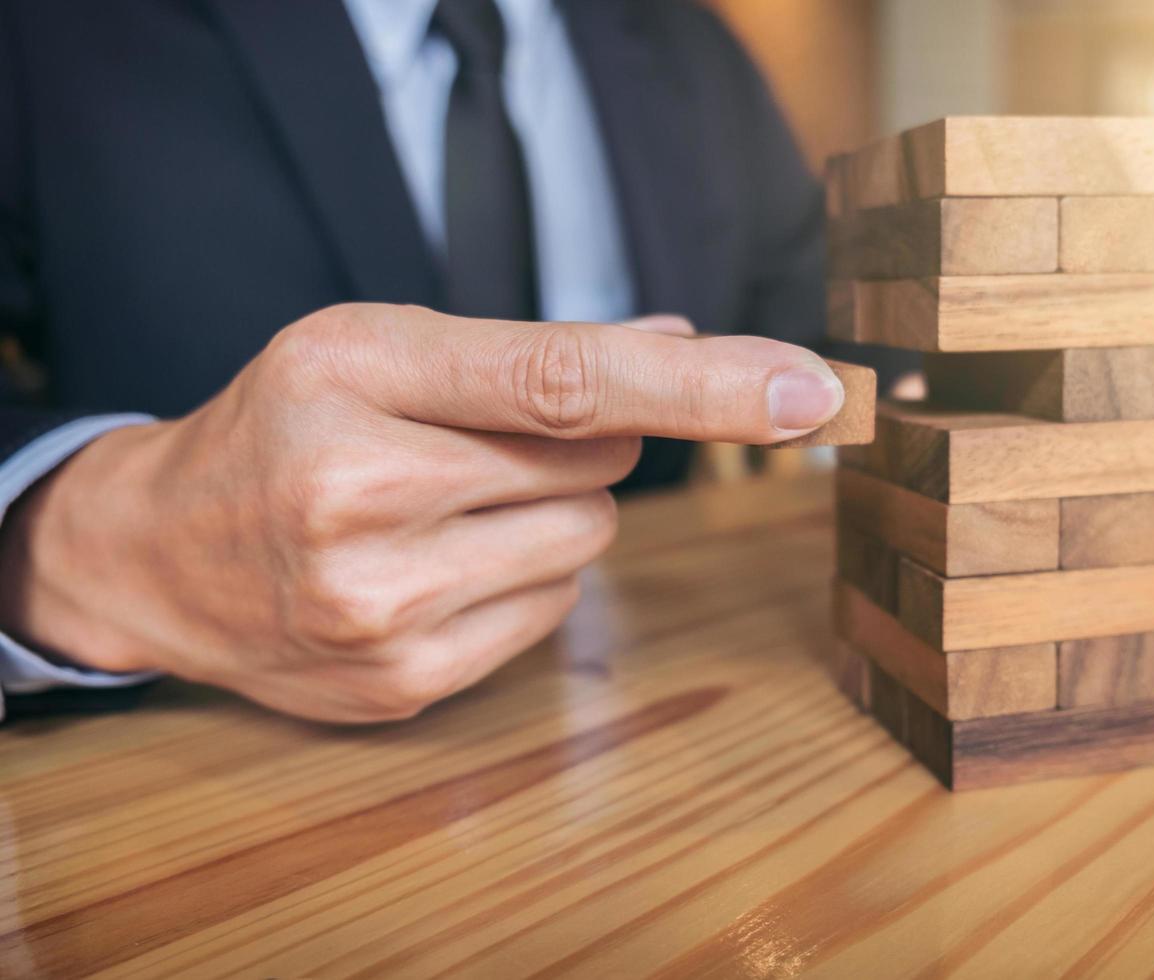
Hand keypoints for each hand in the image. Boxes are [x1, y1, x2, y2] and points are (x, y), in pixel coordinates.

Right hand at [0, 305, 843, 720]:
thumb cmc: (283, 424)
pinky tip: (440, 564)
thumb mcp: (373, 346)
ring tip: (447, 505)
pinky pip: (554, 610)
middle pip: (595, 465)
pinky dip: (525, 577)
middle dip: (574, 445)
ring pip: (588, 541)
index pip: (564, 379)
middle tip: (473, 443)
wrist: (157, 552)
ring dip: (553, 512)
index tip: (810, 392)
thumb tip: (687, 342)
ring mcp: (382, 604)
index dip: (702, 385)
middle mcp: (360, 494)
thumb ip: (530, 346)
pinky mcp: (406, 680)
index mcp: (354, 375)